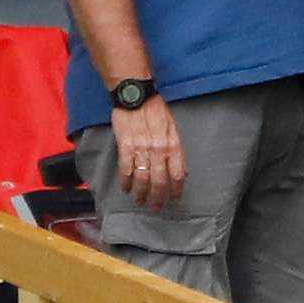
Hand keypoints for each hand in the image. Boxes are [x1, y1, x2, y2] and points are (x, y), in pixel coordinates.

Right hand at [114, 95, 185, 210]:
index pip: (178, 173)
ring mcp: (141, 149)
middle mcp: (159, 150)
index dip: (176, 189)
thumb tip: (178, 169)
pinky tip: (125, 189)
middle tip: (155, 206)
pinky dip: (125, 182)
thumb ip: (175, 148)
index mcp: (173, 144)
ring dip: (141, 193)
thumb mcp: (173, 127)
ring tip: (140, 201)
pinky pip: (126, 170)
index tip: (175, 198)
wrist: (135, 96)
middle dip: (158, 197)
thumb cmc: (155, 110)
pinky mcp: (125, 147)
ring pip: (142, 179)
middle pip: (159, 181)